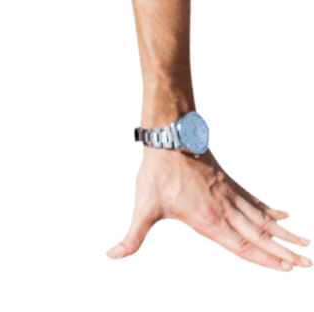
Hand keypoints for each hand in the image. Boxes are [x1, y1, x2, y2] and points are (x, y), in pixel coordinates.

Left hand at [106, 147, 311, 270]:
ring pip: (262, 217)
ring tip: (306, 243)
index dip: (264, 260)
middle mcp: (224, 209)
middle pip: (259, 235)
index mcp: (208, 220)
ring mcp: (229, 194)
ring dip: (284, 232)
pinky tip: (284, 215)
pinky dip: (270, 209)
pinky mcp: (227, 181)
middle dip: (284, 251)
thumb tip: (110, 256)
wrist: (168, 135)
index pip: (242, 247)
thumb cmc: (155, 173)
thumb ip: (131, 237)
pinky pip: (254, 199)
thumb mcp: (142, 207)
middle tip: (308, 263)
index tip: (286, 269)